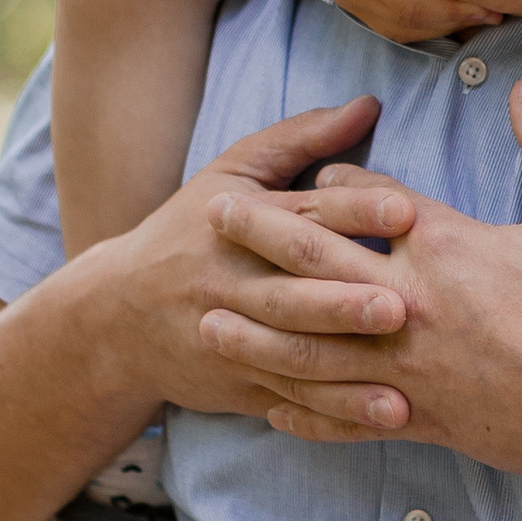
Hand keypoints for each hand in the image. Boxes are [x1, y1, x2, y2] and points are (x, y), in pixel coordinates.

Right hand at [87, 98, 411, 432]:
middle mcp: (235, 284)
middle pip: (293, 295)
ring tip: (402, 385)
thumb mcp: (235, 170)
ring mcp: (234, 341)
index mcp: (242, 224)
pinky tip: (382, 418)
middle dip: (344, 303)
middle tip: (402, 306)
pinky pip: (291, 403)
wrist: (116, 315)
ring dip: (348, 376)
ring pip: (292, 358)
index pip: (303, 216)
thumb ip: (302, 138)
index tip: (406, 213)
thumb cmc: (192, 229)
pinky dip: (336, 415)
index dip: (354, 212)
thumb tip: (369, 103)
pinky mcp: (238, 385)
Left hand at [201, 80, 521, 478]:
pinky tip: (273, 410)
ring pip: (310, 347)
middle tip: (214, 216)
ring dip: (256, 330)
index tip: (317, 172)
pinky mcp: (417, 419)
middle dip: (262, 235)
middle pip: (316, 261)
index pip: (370, 201)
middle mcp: (408, 303)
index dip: (339, 181)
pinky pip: (344, 416)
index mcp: (442, 245)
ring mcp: (406, 366)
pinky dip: (306, 413)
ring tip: (210, 319)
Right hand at [299, 0, 504, 42]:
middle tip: (491, 13)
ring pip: (397, 29)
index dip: (456, 12)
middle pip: (407, 24)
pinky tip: (444, 6)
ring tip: (473, 13)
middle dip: (451, 22)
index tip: (491, 8)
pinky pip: (386, 20)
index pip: (415, 6)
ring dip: (436, 26)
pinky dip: (417, 20)